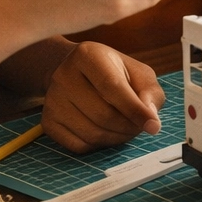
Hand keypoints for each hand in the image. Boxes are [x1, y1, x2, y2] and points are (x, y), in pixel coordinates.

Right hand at [41, 42, 163, 152]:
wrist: (76, 74)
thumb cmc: (114, 73)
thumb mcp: (137, 72)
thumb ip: (150, 92)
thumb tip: (150, 117)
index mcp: (87, 55)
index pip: (112, 87)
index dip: (135, 110)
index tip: (154, 126)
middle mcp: (63, 75)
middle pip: (103, 115)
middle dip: (129, 127)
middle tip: (140, 126)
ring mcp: (52, 100)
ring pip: (92, 133)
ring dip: (117, 138)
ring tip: (126, 128)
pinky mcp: (47, 122)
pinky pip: (79, 146)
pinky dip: (99, 145)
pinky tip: (106, 132)